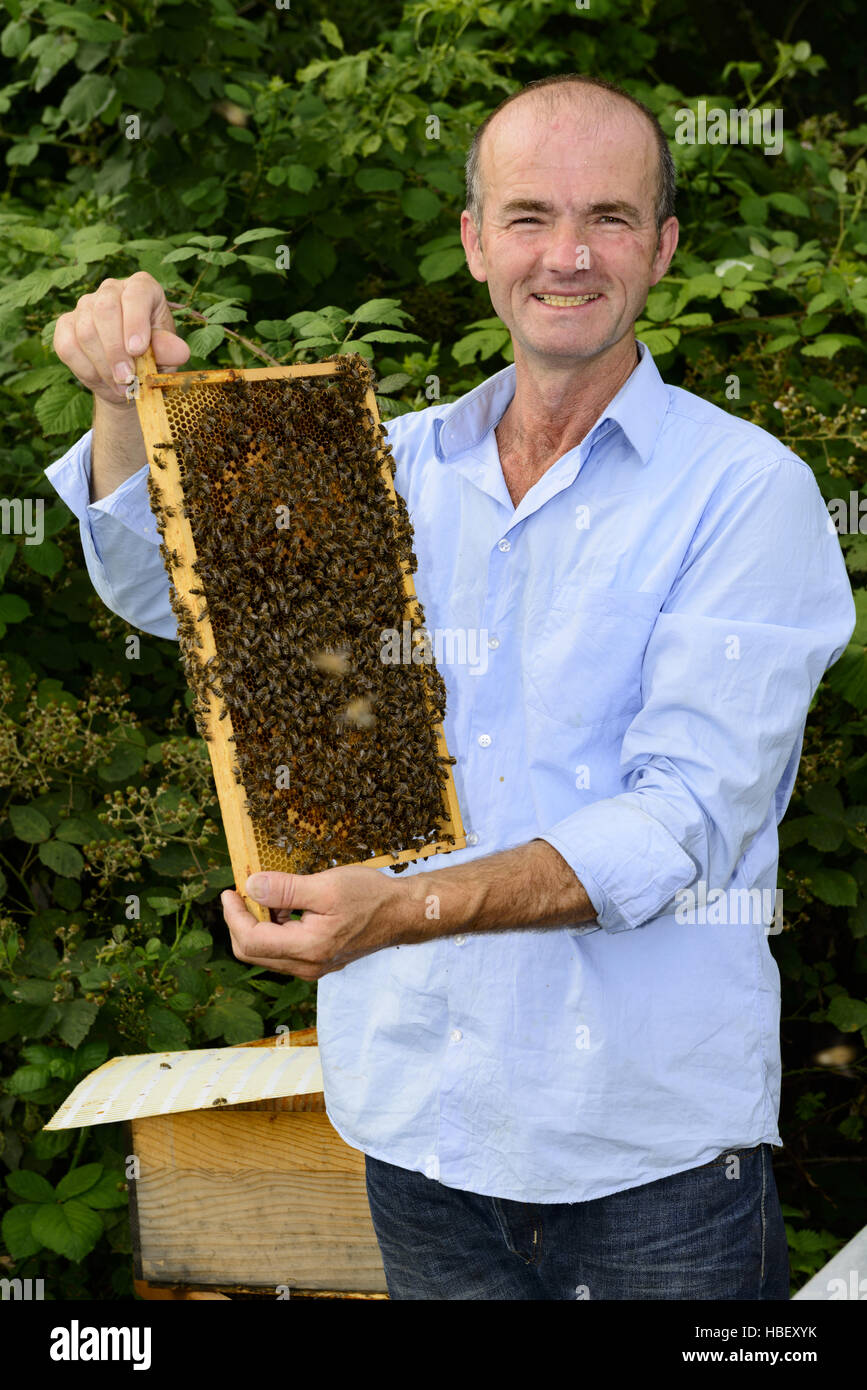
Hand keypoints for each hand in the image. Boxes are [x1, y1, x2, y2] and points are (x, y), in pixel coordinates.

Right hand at [52, 270, 189, 406]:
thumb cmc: (154, 360)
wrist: (129, 378)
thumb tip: (179, 351)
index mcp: (142, 288)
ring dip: (103, 365)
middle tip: (126, 378)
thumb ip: (169, 350)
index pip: (136, 294)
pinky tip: (102, 381)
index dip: (135, 321)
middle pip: (104, 310)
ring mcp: (85, 305)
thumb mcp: (167, 356)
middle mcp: (112, 290)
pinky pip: (67, 345)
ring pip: (85, 331)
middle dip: (115, 349)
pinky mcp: (66, 324)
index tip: (137, 351)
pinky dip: (85, 369)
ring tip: (121, 386)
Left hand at [221, 865, 408, 979]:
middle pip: (252, 952)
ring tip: (272, 895)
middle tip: (242, 893)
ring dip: (259, 925)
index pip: (251, 941)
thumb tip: (251, 886)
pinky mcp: (318, 961)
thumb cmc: (369, 897)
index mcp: (308, 948)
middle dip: (240, 922)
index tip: (230, 891)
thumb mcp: (325, 886)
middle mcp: (307, 966)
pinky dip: (275, 929)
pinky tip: (288, 908)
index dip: (233, 916)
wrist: (402, 913)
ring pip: (267, 953)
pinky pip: (283, 951)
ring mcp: (313, 967)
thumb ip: (285, 889)